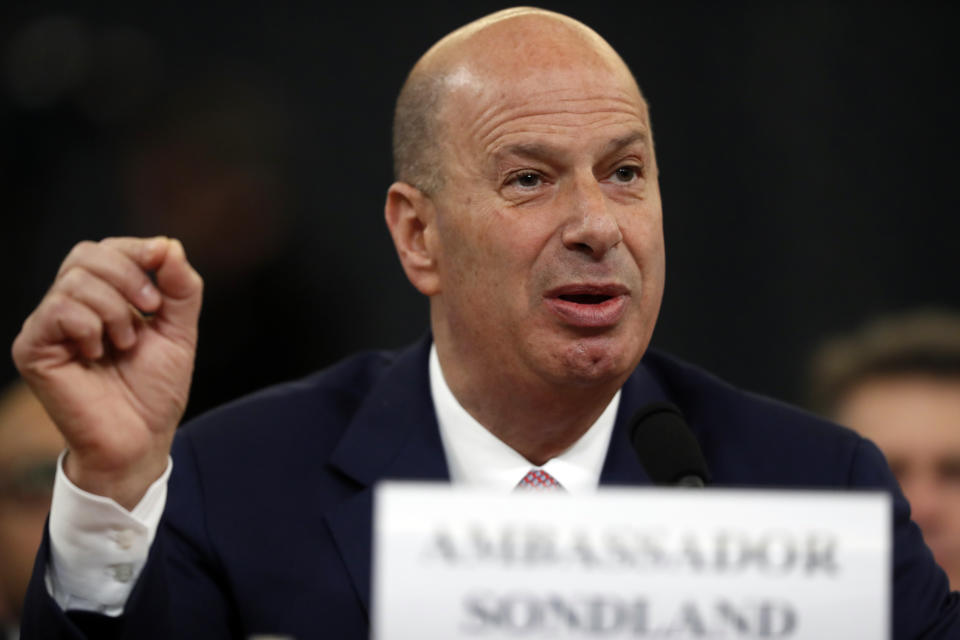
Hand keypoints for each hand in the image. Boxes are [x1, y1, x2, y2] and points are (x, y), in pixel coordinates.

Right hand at [11, 237, 201, 508]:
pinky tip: (97, 354)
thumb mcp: (180, 331)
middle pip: (86, 254)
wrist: (140, 439)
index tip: (162, 269)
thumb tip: (169, 244)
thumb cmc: (155, 390)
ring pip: (75, 281)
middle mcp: (70, 305)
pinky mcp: (33, 348)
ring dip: (115, 310)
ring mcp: (48, 326)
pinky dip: (90, 327)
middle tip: (150, 310)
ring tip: (124, 344)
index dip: (137, 251)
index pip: (109, 249)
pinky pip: (58, 310)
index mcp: (103, 297)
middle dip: (128, 276)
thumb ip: (181, 288)